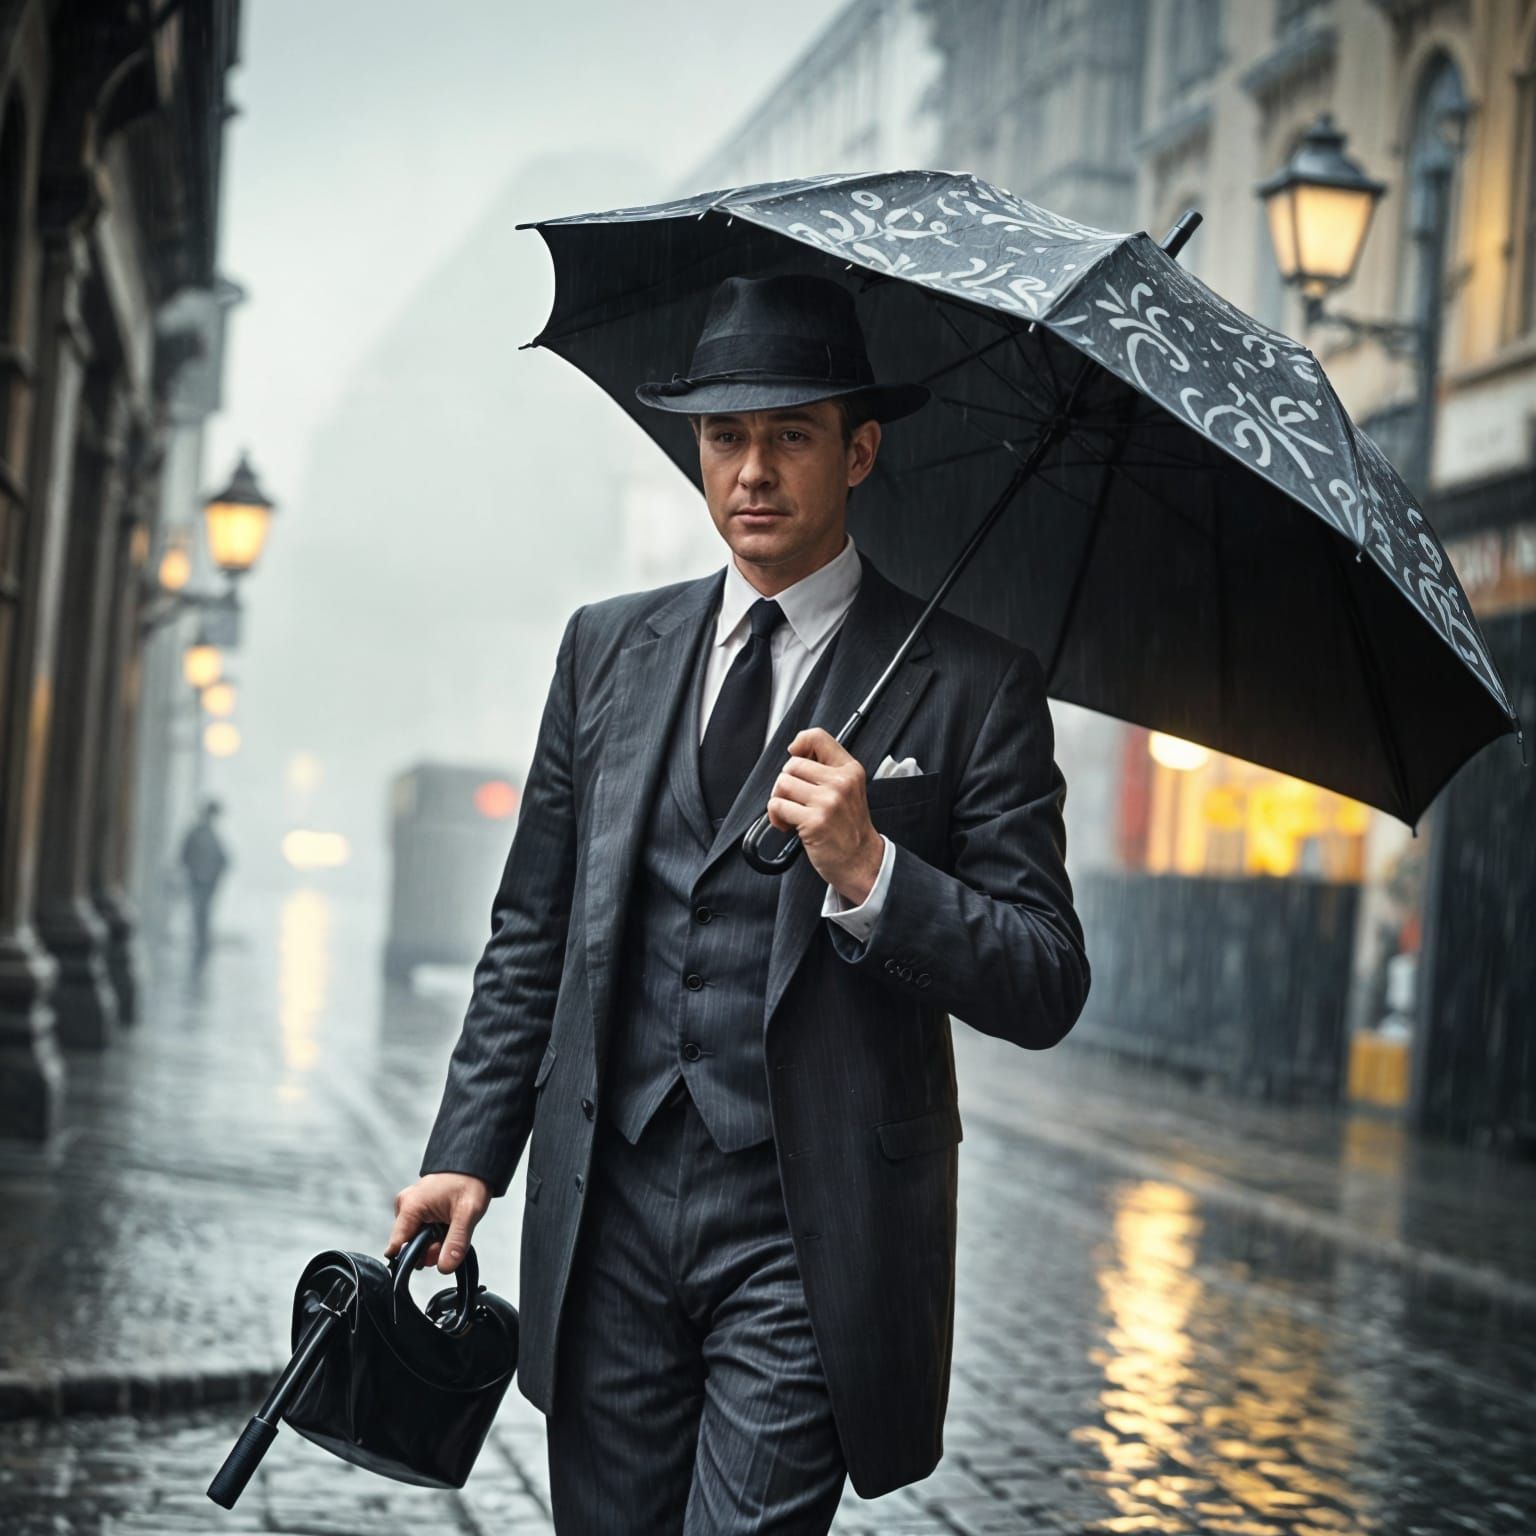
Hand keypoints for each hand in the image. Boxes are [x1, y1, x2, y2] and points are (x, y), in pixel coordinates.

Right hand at [386, 1172, 489, 1273]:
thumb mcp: (468, 1213)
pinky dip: (435, 1233)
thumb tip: (444, 1268)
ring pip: (417, 1239)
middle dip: (429, 1250)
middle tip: (449, 1240)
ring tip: (451, 1230)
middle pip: (409, 1245)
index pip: (397, 1246)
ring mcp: (410, 1206)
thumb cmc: (470, 1181)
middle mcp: (405, 1206)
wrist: (475, 1165)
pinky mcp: (417, 1208)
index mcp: (410, 1206)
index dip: (414, 1258)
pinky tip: (447, 1226)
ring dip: (434, 1242)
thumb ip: (456, 1242)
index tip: (432, 1257)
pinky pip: (421, 1230)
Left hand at [768, 728, 884, 902]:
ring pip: (782, 784)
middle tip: (794, 800)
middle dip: (786, 783)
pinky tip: (788, 825)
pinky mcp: (814, 821)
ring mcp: (828, 801)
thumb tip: (795, 753)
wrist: (861, 861)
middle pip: (792, 765)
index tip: (795, 754)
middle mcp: (841, 782)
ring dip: (779, 800)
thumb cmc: (850, 828)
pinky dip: (776, 817)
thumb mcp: (849, 790)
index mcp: (850, 770)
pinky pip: (778, 806)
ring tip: (791, 813)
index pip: (818, 737)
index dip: (800, 743)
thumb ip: (828, 770)